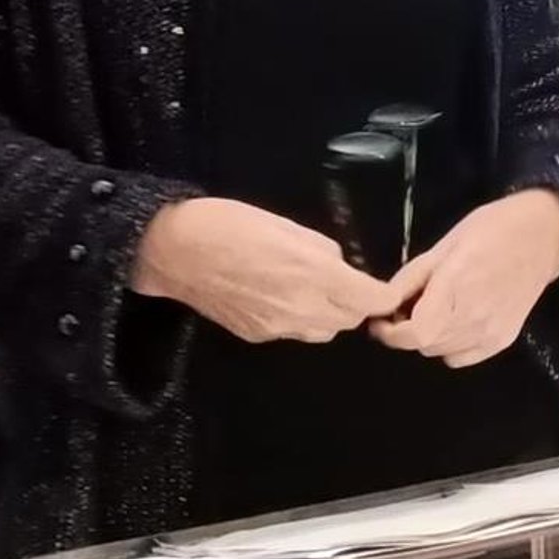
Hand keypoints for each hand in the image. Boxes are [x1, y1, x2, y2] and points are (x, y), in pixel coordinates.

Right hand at [130, 196, 402, 344]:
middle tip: (348, 281)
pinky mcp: (257, 336)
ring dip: (330, 313)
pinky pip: (294, 332)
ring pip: (324, 331)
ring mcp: (278, 327)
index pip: (371, 300)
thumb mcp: (282, 222)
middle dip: (357, 303)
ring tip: (313, 288)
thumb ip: (319, 248)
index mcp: (313, 273)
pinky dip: (299, 318)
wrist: (173, 253)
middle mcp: (301, 307)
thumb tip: (339, 264)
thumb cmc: (227, 224)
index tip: (386, 286)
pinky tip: (279, 295)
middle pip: (351, 320)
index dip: (385, 295)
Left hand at [368, 188, 558, 365]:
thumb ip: (410, 278)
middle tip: (404, 308)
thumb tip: (383, 303)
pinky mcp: (502, 341)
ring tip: (431, 311)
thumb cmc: (489, 231)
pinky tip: (454, 321)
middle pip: (423, 345)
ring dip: (427, 337)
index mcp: (455, 287)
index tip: (379, 321)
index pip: (414, 334)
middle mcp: (474, 317)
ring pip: (440, 352)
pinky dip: (449, 346)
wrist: (541, 238)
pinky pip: (461, 357)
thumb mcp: (442, 245)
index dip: (389, 333)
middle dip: (404, 332)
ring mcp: (491, 333)